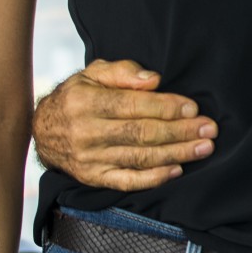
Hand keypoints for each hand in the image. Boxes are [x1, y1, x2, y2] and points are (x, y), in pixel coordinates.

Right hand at [32, 58, 216, 189]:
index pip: (133, 105)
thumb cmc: (77, 97)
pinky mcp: (93, 178)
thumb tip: (153, 80)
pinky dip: (153, 178)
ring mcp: (90, 159)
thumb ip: (122, 72)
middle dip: (180, 131)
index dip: (166, 107)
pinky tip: (177, 170)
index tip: (193, 107)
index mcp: (86, 102)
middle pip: (142, 133)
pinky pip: (127, 181)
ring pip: (140, 158)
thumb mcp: (92, 74)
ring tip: (204, 148)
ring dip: (176, 154)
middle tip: (209, 129)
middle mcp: (87, 132)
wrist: (42, 130)